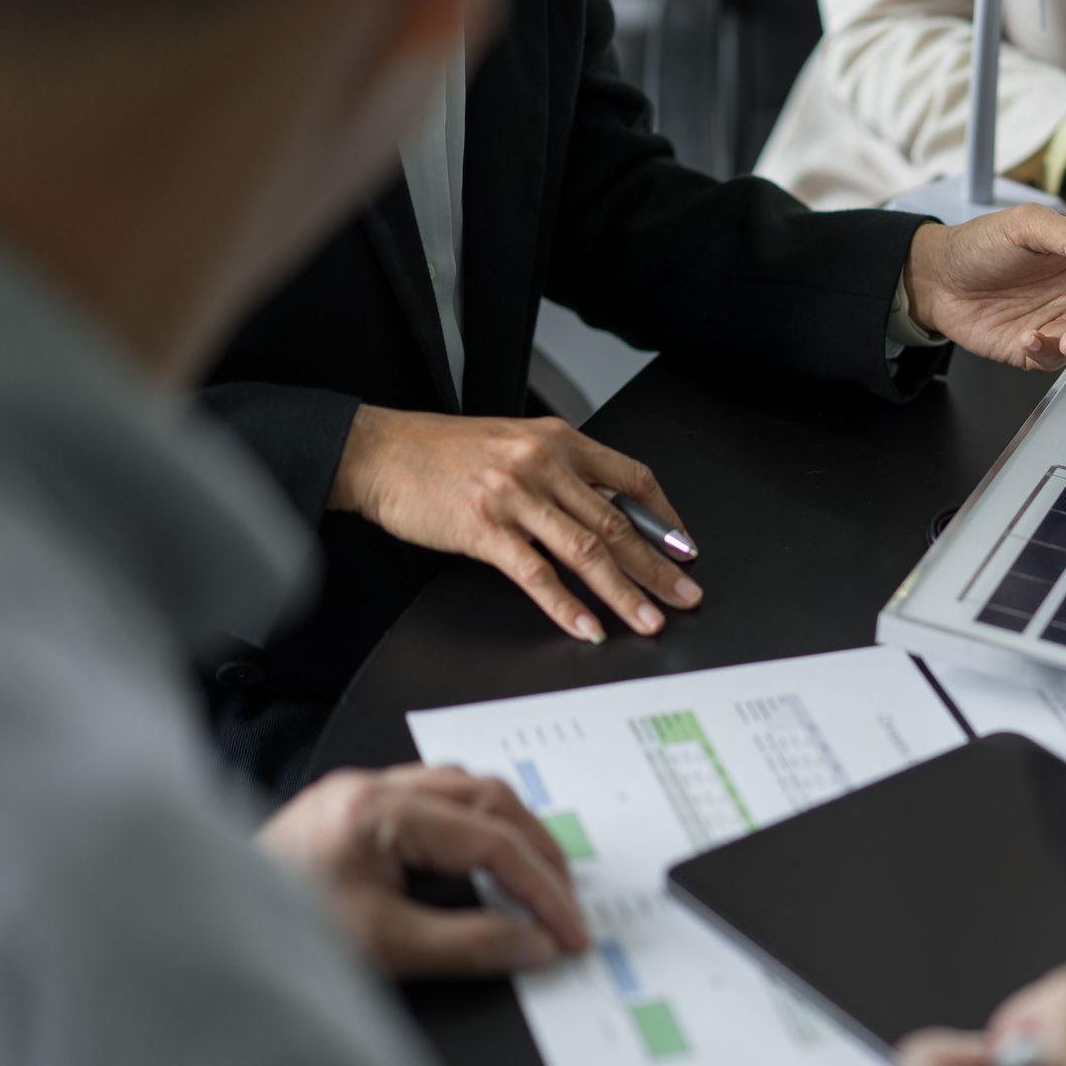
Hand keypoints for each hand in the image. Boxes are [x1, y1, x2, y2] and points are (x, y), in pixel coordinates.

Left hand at [258, 764, 589, 978]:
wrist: (193, 937)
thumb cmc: (275, 934)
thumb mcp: (385, 947)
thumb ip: (471, 944)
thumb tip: (535, 944)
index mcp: (378, 810)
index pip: (490, 841)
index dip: (542, 889)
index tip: (569, 930)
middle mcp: (371, 786)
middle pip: (487, 797)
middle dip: (537, 849)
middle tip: (566, 900)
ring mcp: (358, 793)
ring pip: (463, 788)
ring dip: (508, 827)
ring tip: (535, 873)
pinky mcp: (349, 810)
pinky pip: (433, 797)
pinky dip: (472, 824)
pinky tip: (480, 854)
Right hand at [329, 408, 701, 642]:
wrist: (379, 451)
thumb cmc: (442, 452)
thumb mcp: (515, 445)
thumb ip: (561, 474)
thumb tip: (608, 516)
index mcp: (558, 440)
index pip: (632, 478)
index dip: (664, 517)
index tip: (684, 548)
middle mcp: (543, 464)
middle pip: (617, 523)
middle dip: (658, 566)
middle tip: (686, 595)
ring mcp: (515, 496)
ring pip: (586, 550)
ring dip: (624, 592)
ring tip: (650, 620)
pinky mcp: (484, 528)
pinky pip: (536, 573)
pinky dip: (566, 605)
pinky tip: (587, 626)